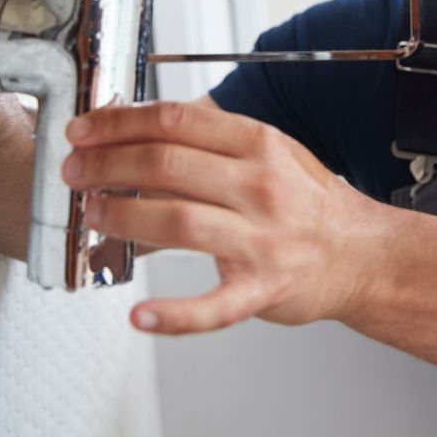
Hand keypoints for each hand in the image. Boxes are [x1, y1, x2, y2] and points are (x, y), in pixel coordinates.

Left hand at [61, 99, 378, 334]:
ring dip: (122, 217)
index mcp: (260, 145)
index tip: (86, 129)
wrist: (360, 253)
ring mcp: (261, 240)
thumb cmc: (311, 203)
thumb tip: (147, 125)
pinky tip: (140, 315)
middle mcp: (260, 187)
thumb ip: (216, 138)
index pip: (178, 121)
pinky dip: (174, 315)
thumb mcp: (274, 151)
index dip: (121, 123)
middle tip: (75, 171)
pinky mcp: (262, 289)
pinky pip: (213, 306)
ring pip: (178, 222)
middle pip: (167, 165)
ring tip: (92, 214)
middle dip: (107, 164)